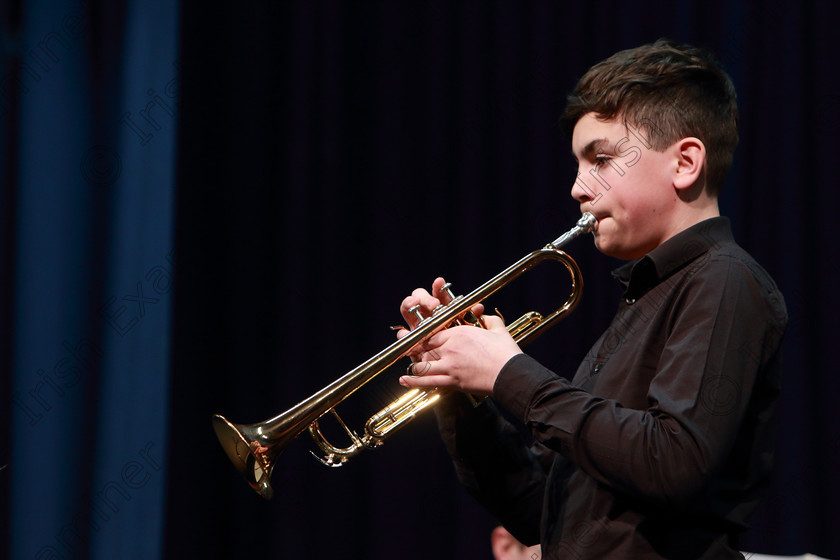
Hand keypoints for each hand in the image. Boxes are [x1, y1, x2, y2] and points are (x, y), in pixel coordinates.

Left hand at [395, 278, 520, 394]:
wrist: (510, 374)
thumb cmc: (506, 353)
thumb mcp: (498, 330)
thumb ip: (489, 320)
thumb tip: (486, 316)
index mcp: (459, 333)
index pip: (434, 334)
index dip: (427, 338)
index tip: (424, 340)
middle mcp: (450, 348)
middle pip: (425, 348)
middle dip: (418, 350)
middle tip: (413, 352)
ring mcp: (449, 365)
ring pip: (423, 364)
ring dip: (416, 365)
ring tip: (413, 366)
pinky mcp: (452, 381)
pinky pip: (427, 381)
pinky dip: (413, 381)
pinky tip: (404, 380)